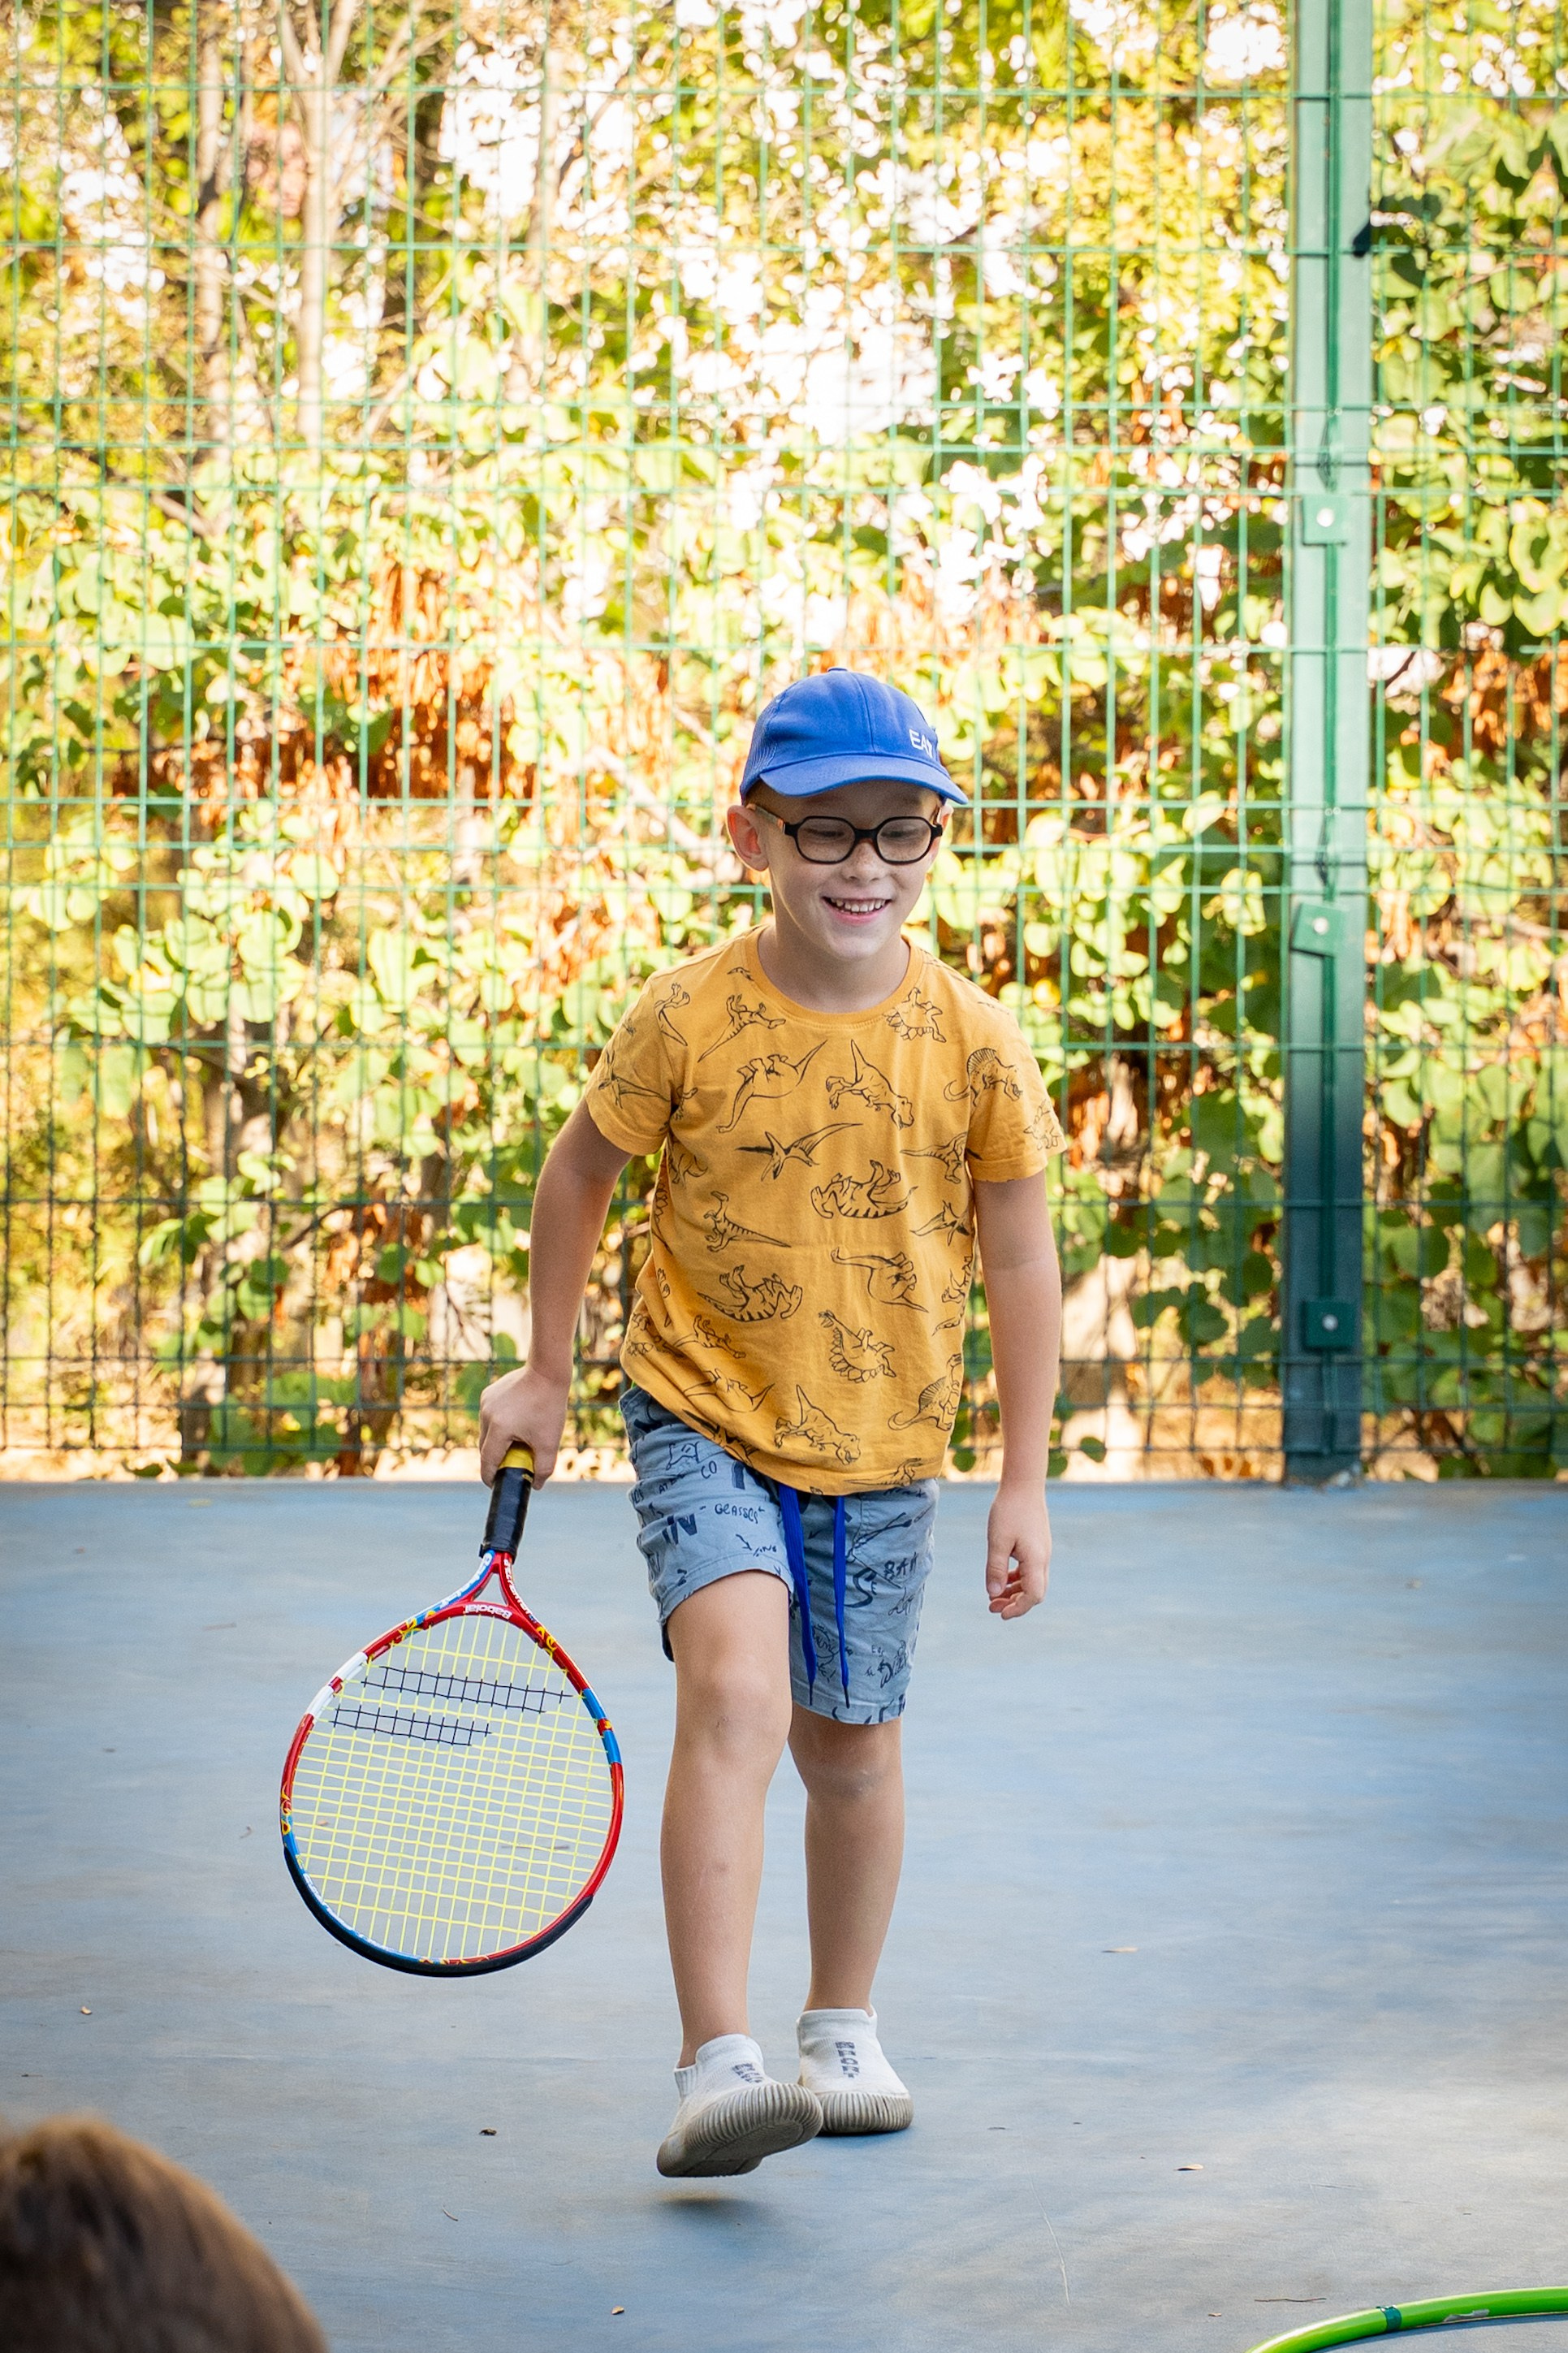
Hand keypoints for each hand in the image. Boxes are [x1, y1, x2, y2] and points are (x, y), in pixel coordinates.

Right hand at [479, 1364, 570, 1487]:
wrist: (547, 1372)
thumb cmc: (549, 1406)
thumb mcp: (550, 1441)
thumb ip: (544, 1468)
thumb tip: (537, 1485)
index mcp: (499, 1428)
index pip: (488, 1460)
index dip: (490, 1476)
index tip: (494, 1485)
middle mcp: (487, 1415)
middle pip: (485, 1447)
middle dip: (495, 1459)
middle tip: (509, 1466)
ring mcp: (486, 1402)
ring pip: (486, 1431)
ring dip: (497, 1441)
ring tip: (516, 1442)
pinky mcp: (489, 1393)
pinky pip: (489, 1416)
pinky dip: (498, 1425)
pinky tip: (516, 1421)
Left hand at [985, 1480, 1050, 1618]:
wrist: (1024, 1484)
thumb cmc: (1009, 1510)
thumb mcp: (997, 1541)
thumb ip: (996, 1569)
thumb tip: (993, 1595)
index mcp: (1036, 1559)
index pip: (1033, 1595)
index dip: (1018, 1608)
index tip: (1000, 1613)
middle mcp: (1043, 1558)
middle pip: (1035, 1592)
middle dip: (1015, 1604)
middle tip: (992, 1608)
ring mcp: (1042, 1552)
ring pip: (1032, 1582)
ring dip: (1014, 1592)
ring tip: (993, 1596)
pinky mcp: (1037, 1545)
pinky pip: (1029, 1570)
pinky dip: (1016, 1579)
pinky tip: (1001, 1579)